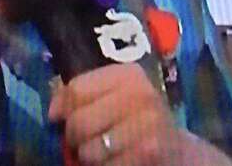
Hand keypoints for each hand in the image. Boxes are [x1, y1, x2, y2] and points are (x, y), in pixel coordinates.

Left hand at [47, 62, 230, 164]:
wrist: (178, 152)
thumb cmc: (136, 122)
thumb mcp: (113, 99)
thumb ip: (81, 96)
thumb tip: (53, 111)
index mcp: (129, 75)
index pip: (76, 89)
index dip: (62, 108)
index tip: (62, 118)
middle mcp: (141, 93)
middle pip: (78, 121)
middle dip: (75, 138)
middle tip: (89, 141)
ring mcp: (148, 123)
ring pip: (87, 150)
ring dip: (89, 159)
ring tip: (105, 152)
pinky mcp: (149, 150)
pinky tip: (118, 162)